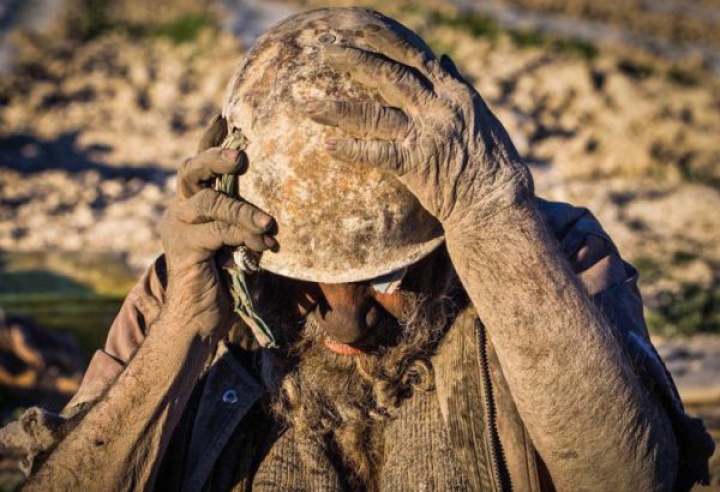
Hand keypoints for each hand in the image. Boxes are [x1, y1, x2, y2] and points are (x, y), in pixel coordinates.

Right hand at [159, 115, 276, 336]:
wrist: (199, 318)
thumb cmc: (224, 278)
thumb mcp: (236, 241)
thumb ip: (244, 219)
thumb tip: (275, 204)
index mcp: (191, 204)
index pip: (197, 164)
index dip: (210, 140)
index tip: (225, 118)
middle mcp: (179, 210)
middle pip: (191, 171)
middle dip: (216, 157)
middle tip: (241, 155)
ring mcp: (177, 228)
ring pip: (210, 203)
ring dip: (243, 210)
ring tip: (268, 224)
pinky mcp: (183, 248)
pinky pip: (218, 232)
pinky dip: (245, 237)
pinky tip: (264, 248)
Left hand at [306, 27, 532, 229]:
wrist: (496, 199)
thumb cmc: (491, 159)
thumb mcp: (479, 113)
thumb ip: (456, 84)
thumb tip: (443, 58)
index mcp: (452, 90)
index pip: (412, 55)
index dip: (382, 39)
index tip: (358, 27)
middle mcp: (437, 106)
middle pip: (386, 73)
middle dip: (352, 60)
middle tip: (323, 52)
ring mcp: (425, 134)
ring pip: (373, 113)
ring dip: (337, 108)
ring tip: (307, 105)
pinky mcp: (416, 165)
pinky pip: (376, 154)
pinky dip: (350, 149)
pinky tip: (327, 146)